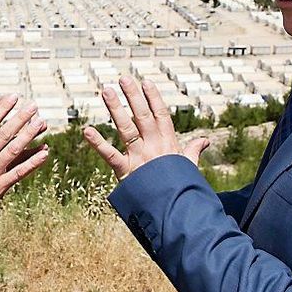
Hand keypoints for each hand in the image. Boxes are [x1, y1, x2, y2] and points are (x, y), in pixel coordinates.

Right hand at [0, 95, 48, 223]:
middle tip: (32, 106)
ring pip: (14, 150)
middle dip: (20, 118)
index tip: (12, 97)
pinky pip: (19, 173)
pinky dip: (32, 163)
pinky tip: (43, 153)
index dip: (1, 109)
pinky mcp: (0, 187)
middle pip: (4, 134)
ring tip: (40, 123)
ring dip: (28, 136)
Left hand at [82, 76, 208, 180]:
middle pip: (142, 116)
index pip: (161, 116)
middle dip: (134, 96)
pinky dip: (98, 143)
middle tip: (124, 78)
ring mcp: (139, 158)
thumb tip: (205, 140)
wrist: (176, 213)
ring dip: (116, 109)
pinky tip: (87, 130)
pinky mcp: (126, 172)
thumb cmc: (180, 190)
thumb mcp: (189, 168)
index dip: (154, 99)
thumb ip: (193, 151)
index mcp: (168, 145)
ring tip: (107, 91)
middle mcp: (154, 148)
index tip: (147, 82)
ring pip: (126, 128)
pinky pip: (110, 155)